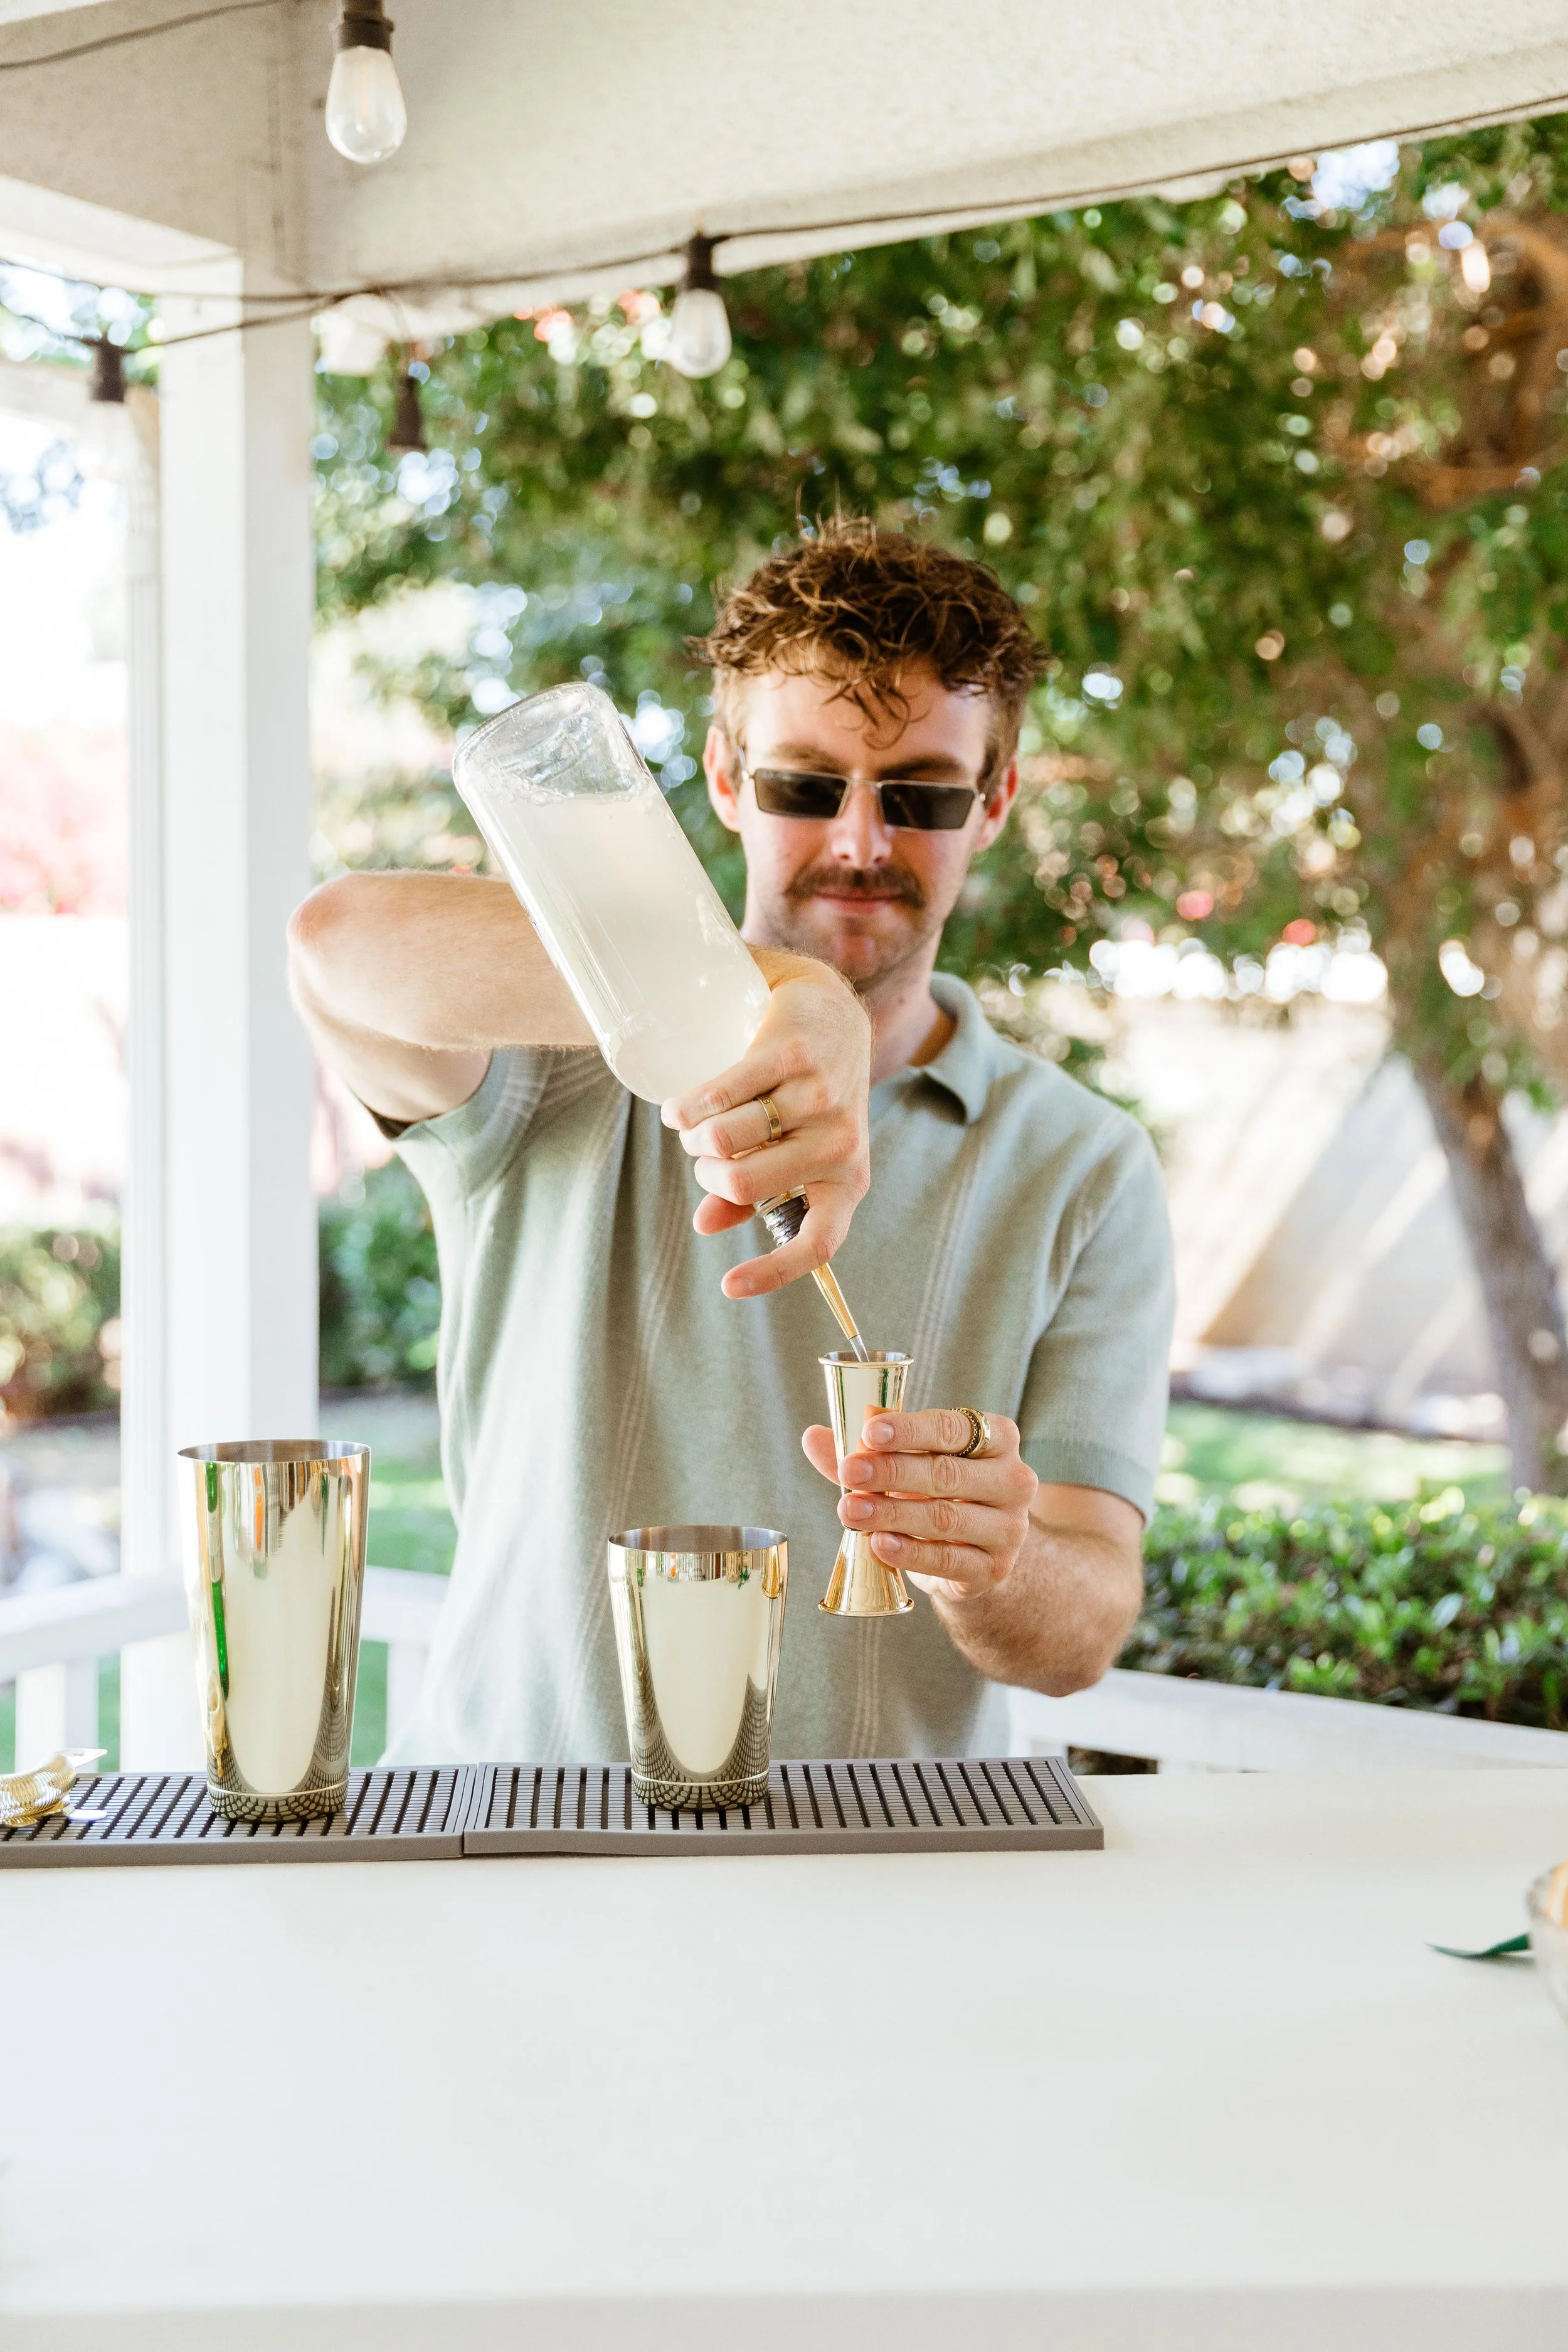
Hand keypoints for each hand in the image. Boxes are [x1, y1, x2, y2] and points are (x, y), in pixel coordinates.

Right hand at [662, 950, 871, 1298]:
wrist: (831, 1016)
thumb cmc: (807, 1100)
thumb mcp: (795, 1155)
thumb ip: (751, 1196)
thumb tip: (705, 1225)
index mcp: (849, 1181)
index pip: (820, 1241)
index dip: (774, 1271)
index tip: (728, 1287)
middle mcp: (841, 1143)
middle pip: (743, 1184)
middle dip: (707, 1172)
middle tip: (704, 1154)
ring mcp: (820, 1098)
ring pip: (723, 1140)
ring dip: (694, 1137)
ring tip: (694, 1124)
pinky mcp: (793, 1055)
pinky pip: (719, 1096)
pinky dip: (687, 1107)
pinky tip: (678, 1109)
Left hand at [802, 1408, 1038, 1602]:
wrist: (974, 1552)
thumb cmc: (938, 1493)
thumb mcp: (909, 1465)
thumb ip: (867, 1452)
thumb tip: (813, 1437)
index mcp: (997, 1439)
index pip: (954, 1428)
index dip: (910, 1430)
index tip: (869, 1432)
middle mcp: (1013, 1480)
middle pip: (947, 1473)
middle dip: (892, 1472)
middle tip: (849, 1471)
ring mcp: (1008, 1528)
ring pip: (945, 1519)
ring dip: (892, 1514)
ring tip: (850, 1510)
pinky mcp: (994, 1569)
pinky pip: (947, 1560)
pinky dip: (909, 1553)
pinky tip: (879, 1544)